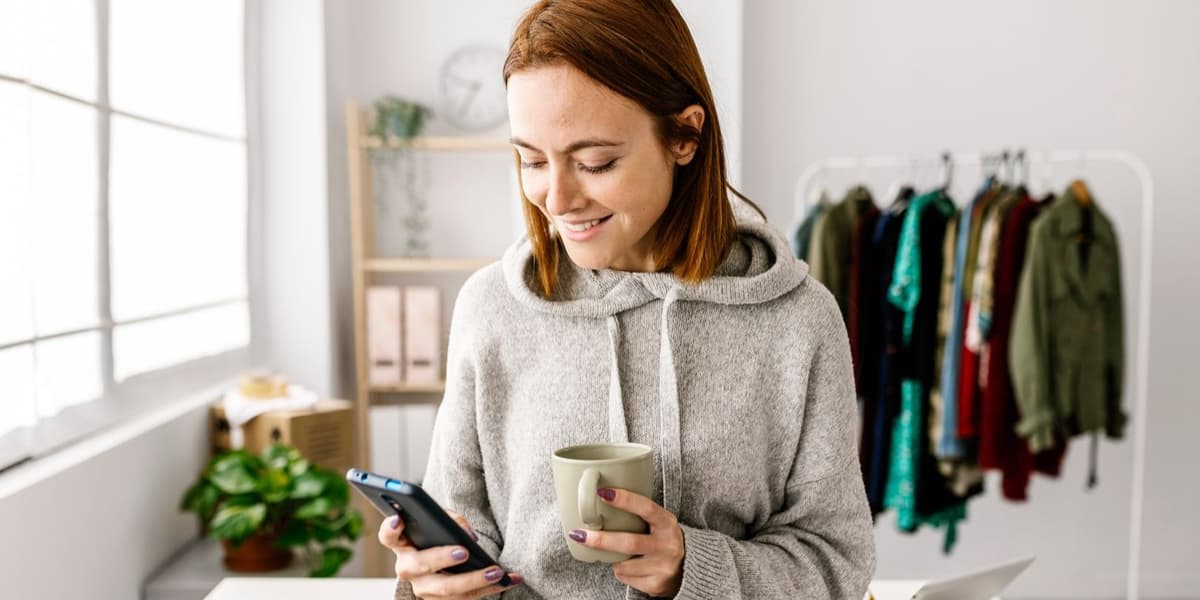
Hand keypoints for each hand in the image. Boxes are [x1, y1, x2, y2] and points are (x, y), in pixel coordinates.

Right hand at [377, 509, 522, 598]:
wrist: (446, 559)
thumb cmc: (441, 533)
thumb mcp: (443, 520)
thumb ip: (452, 520)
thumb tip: (468, 536)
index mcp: (402, 544)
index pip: (388, 536)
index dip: (390, 528)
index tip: (398, 519)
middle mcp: (408, 570)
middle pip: (421, 567)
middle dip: (442, 559)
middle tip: (464, 551)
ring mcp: (425, 589)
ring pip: (447, 590)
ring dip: (475, 580)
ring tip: (497, 571)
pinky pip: (468, 599)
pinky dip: (493, 588)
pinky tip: (512, 579)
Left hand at [568, 488, 684, 596]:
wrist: (688, 569)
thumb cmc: (663, 539)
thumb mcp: (659, 522)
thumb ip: (639, 513)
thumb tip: (601, 499)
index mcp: (667, 522)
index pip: (646, 508)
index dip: (625, 500)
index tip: (602, 493)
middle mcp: (668, 544)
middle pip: (629, 542)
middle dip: (601, 540)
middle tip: (579, 534)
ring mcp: (663, 566)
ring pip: (623, 564)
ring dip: (613, 559)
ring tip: (618, 554)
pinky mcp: (657, 584)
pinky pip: (626, 578)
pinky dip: (621, 572)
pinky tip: (630, 567)